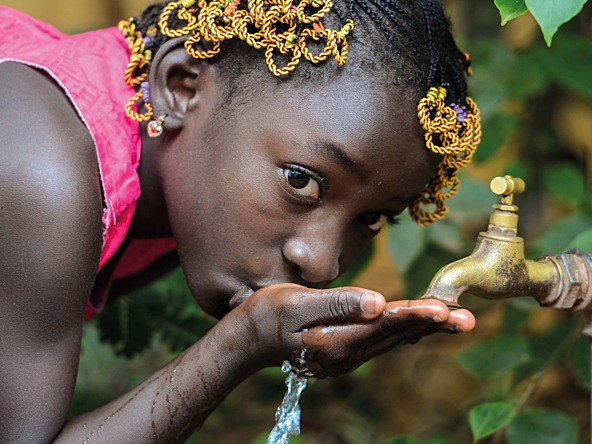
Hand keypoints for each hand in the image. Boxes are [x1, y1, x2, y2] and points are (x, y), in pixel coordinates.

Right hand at [225, 284, 474, 376]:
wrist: (246, 340)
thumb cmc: (266, 315)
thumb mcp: (296, 304)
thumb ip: (337, 304)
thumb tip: (377, 302)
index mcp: (336, 341)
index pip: (384, 325)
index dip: (415, 314)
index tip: (445, 309)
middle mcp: (346, 354)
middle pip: (396, 335)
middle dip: (431, 325)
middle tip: (467, 319)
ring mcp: (346, 356)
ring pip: (391, 339)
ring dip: (422, 328)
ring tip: (454, 319)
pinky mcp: (343, 350)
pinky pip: (380, 340)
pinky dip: (402, 329)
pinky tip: (418, 323)